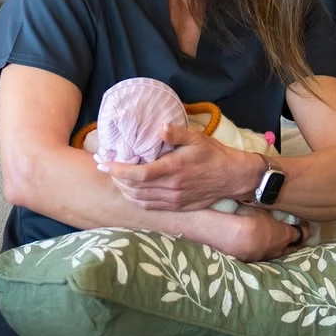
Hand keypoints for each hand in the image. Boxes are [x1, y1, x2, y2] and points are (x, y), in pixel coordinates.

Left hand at [103, 127, 262, 211]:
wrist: (233, 177)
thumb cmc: (214, 154)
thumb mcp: (197, 138)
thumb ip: (177, 133)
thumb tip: (160, 128)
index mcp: (173, 169)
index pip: (138, 174)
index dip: (118, 170)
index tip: (104, 162)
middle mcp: (171, 188)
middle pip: (134, 189)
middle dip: (115, 178)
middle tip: (103, 166)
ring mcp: (174, 200)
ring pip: (140, 200)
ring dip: (124, 190)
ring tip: (114, 177)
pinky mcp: (178, 207)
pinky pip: (150, 207)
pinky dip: (136, 200)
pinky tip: (131, 191)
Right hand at [216, 207, 309, 263]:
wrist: (230, 236)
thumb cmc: (249, 218)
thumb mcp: (263, 209)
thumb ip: (271, 211)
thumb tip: (274, 207)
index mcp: (285, 235)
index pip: (301, 234)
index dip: (304, 229)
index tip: (304, 225)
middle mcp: (278, 249)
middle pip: (291, 248)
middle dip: (294, 242)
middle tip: (295, 237)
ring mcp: (264, 257)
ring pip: (276, 254)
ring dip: (277, 248)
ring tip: (274, 242)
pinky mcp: (251, 262)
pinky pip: (261, 256)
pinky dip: (262, 251)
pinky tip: (257, 247)